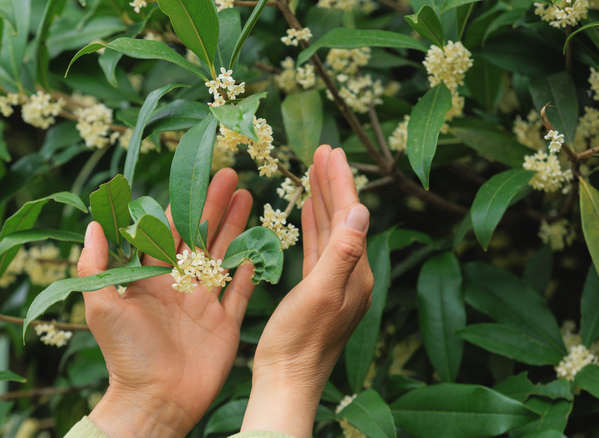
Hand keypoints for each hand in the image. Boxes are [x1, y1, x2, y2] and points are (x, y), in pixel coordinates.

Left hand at [77, 168, 254, 437]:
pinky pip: (241, 292)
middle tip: (232, 175)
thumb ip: (96, 264)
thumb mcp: (102, 305)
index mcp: (152, 278)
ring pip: (224, 256)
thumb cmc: (125, 354)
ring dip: (236, 227)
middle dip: (216, 205)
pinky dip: (249, 271)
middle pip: (202, 236)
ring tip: (249, 197)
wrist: (155, 400)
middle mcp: (180, 286)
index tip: (196, 177)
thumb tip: (93, 223)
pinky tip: (259, 247)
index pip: (170, 231)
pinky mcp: (226, 324)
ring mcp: (205, 304)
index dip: (183, 204)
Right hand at [241, 145, 373, 436]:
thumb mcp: (320, 294)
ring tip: (314, 171)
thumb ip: (341, 252)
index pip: (350, 216)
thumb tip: (361, 210)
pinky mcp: (315, 290)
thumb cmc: (299, 342)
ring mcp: (334, 282)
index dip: (341, 182)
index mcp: (355, 272)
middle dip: (333, 183)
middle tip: (323, 151)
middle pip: (342, 218)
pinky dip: (312, 225)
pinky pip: (316, 248)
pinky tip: (306, 213)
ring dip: (322, 200)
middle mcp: (350, 274)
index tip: (331, 151)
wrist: (286, 380)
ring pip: (329, 230)